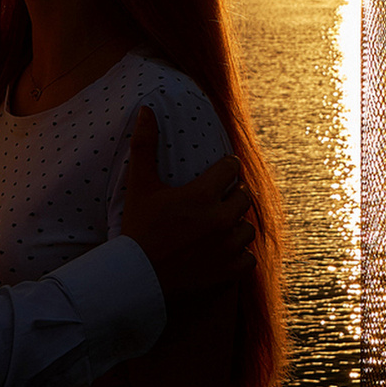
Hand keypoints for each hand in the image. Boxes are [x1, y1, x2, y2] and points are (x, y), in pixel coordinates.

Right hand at [116, 106, 255, 302]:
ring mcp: (227, 247)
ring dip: (237, 224)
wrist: (136, 278)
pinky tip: (225, 251)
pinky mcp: (229, 271)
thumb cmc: (137, 229)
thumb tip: (145, 108)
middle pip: (244, 196)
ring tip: (221, 225)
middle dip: (234, 194)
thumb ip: (144, 145)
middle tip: (219, 198)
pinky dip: (240, 255)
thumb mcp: (140, 186)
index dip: (225, 168)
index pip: (231, 169)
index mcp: (202, 194)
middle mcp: (220, 219)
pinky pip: (249, 258)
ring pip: (248, 227)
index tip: (220, 171)